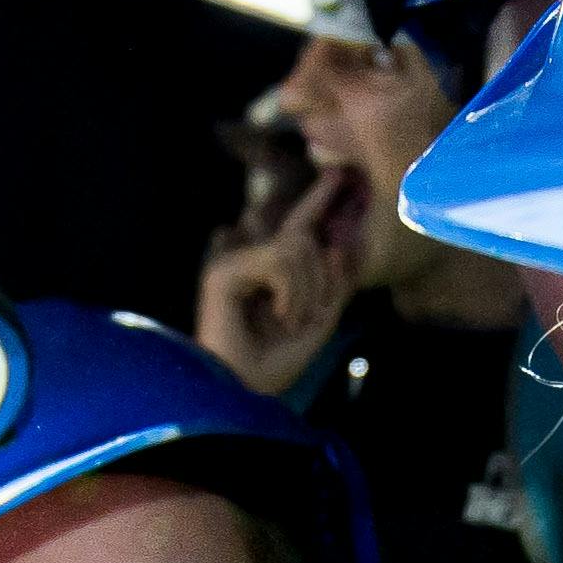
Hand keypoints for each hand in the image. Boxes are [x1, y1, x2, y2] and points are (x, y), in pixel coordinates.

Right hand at [193, 171, 364, 398]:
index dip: (318, 199)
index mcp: (270, 270)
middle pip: (305, 239)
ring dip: (305, 291)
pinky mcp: (224, 270)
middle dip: (319, 280)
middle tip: (301, 317)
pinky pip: (279, 262)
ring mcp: (234, 262)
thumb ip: (332, 284)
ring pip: (296, 249)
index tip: (338, 173)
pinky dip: (289, 292)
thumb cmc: (273, 362)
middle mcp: (249, 259)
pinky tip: (275, 315)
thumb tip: (336, 246)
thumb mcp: (318, 319)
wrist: (242, 390)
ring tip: (287, 320)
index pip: (299, 226)